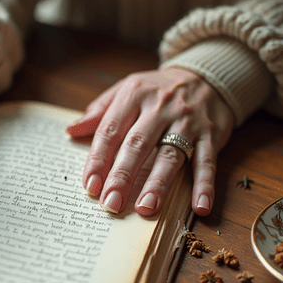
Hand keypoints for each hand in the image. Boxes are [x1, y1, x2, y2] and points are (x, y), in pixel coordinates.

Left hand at [66, 67, 233, 216]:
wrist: (208, 75)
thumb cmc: (159, 89)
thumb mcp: (127, 90)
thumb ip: (100, 111)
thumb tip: (71, 130)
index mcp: (134, 95)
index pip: (111, 131)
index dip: (98, 159)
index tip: (90, 186)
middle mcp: (160, 107)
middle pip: (138, 145)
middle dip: (123, 176)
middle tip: (111, 203)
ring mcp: (187, 121)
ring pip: (170, 155)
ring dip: (158, 183)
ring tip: (146, 207)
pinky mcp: (211, 134)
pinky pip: (207, 162)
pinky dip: (205, 185)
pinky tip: (199, 207)